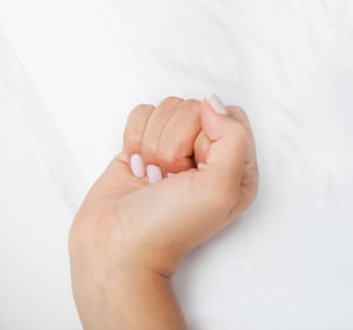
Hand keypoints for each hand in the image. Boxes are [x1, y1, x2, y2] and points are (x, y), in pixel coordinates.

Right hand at [69, 96, 257, 327]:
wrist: (115, 250)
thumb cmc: (170, 227)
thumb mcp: (221, 188)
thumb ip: (233, 138)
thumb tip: (212, 103)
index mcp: (237, 164)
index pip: (230, 115)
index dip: (208, 135)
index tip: (196, 167)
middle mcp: (208, 154)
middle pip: (195, 108)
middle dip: (175, 143)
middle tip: (170, 179)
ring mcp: (174, 148)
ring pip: (167, 108)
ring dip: (154, 144)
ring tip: (153, 177)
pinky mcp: (143, 146)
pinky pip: (142, 114)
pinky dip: (134, 139)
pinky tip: (136, 168)